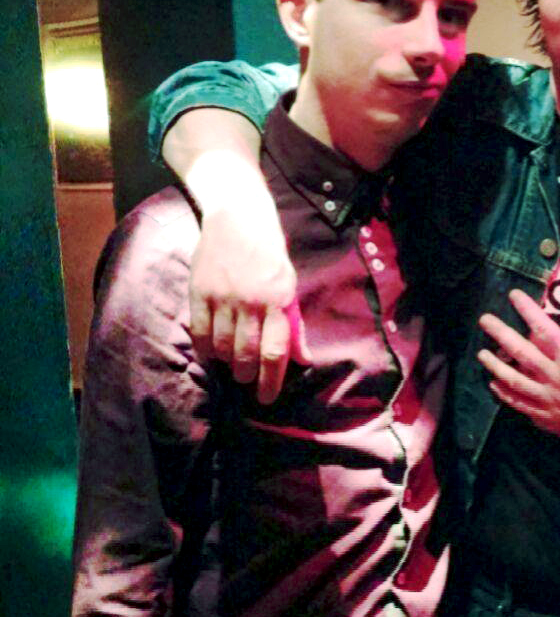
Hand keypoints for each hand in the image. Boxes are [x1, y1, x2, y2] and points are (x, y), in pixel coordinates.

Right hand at [190, 198, 309, 403]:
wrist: (238, 218)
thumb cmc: (269, 256)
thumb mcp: (290, 287)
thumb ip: (294, 325)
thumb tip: (303, 359)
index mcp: (277, 302)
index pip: (274, 352)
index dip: (270, 381)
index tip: (266, 398)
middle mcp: (249, 303)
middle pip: (245, 355)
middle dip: (246, 376)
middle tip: (247, 381)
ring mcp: (222, 298)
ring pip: (221, 347)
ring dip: (226, 364)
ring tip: (231, 366)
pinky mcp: (199, 292)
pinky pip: (199, 332)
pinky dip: (206, 350)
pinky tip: (212, 354)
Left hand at [477, 289, 559, 447]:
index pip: (543, 328)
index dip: (526, 310)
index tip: (513, 296)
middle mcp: (554, 378)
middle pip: (520, 352)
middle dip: (500, 333)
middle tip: (484, 320)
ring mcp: (549, 400)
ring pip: (514, 381)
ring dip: (495, 366)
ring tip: (482, 354)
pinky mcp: (549, 418)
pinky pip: (521, 405)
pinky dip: (506, 395)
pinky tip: (495, 386)